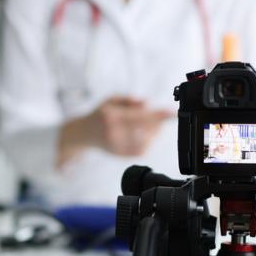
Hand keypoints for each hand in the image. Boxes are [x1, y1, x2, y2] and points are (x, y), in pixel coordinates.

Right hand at [57, 97, 172, 165]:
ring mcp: (117, 147)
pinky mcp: (121, 156)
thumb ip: (129, 99)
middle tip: (163, 116)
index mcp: (111, 117)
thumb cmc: (100, 114)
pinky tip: (146, 135)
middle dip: (158, 122)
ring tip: (152, 125)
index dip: (158, 114)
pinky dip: (148, 142)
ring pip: (145, 142)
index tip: (172, 112)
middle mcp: (114, 133)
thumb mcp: (110, 99)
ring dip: (154, 133)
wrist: (84, 133)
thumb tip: (147, 103)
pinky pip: (141, 151)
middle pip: (145, 129)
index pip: (139, 115)